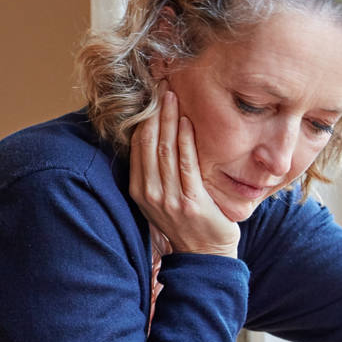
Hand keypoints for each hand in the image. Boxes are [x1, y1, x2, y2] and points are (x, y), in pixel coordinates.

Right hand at [128, 87, 239, 256]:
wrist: (205, 256)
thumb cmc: (187, 224)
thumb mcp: (162, 199)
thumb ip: (156, 174)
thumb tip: (156, 139)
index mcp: (138, 191)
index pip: (137, 147)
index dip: (143, 119)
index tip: (150, 95)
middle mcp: (149, 194)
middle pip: (149, 144)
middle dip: (154, 112)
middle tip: (161, 85)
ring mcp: (169, 199)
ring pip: (164, 150)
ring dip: (169, 120)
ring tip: (172, 95)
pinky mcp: (191, 202)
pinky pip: (186, 165)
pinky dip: (185, 141)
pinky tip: (187, 122)